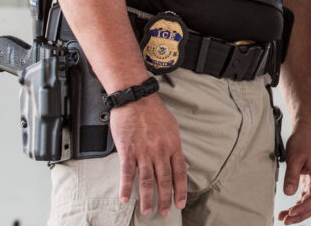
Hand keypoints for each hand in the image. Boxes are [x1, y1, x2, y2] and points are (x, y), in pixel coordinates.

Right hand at [109, 94, 187, 216]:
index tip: (180, 203)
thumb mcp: (173, 128)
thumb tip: (185, 165)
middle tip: (164, 212)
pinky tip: (125, 198)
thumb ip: (177, 148)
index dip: (180, 190)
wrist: (136, 98)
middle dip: (165, 199)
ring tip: (147, 210)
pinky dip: (126, 187)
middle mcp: (160, 151)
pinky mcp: (128, 150)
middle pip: (164, 180)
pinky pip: (127, 173)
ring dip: (147, 198)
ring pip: (147, 180)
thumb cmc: (153, 111)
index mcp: (173, 145)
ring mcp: (144, 151)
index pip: (180, 173)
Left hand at [276, 120, 310, 223]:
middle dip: (301, 215)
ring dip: (299, 211)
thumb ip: (292, 176)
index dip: (302, 209)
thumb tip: (289, 194)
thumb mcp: (295, 157)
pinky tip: (290, 208)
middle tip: (285, 221)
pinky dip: (299, 203)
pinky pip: (307, 195)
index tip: (290, 215)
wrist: (308, 127)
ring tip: (284, 216)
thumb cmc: (304, 139)